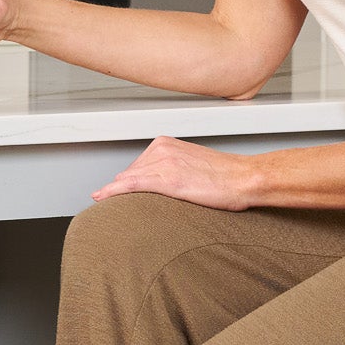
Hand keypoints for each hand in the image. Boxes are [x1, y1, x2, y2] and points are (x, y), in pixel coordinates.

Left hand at [92, 136, 260, 209]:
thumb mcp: (193, 166)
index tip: (111, 190)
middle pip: (130, 173)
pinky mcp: (168, 179)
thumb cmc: (226, 177)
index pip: (137, 165)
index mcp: (167, 144)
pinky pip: (133, 185)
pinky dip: (114, 191)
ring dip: (112, 191)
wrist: (244, 178)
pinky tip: (102, 197)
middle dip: (119, 187)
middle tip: (104, 200)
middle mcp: (162, 150)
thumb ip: (173, 170)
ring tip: (100, 200)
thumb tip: (157, 186)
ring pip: (128, 179)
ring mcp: (164, 163)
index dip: (126, 181)